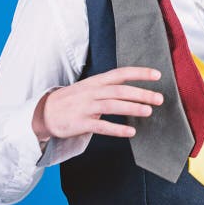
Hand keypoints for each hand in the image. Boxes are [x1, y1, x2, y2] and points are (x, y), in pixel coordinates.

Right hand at [32, 66, 163, 141]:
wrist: (44, 112)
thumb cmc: (72, 99)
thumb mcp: (90, 87)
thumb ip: (109, 87)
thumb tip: (134, 90)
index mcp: (96, 81)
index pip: (121, 73)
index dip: (140, 73)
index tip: (157, 75)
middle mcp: (92, 91)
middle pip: (120, 90)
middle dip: (141, 93)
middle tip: (159, 98)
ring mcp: (86, 107)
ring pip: (112, 105)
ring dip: (132, 108)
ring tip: (149, 112)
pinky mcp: (80, 123)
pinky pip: (101, 126)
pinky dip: (117, 129)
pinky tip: (130, 132)